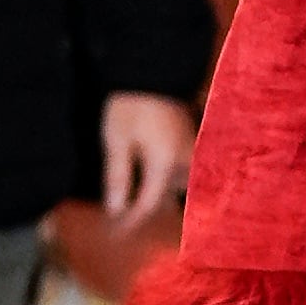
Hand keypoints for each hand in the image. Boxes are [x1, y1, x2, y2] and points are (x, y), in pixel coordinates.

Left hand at [100, 91, 194, 226]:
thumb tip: (115, 210)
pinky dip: (165, 187)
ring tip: (135, 207)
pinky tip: (148, 186)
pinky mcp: (191, 148)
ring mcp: (191, 156)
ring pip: (176, 192)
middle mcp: (184, 165)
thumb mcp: (116, 140)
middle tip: (124, 224)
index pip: (148, 206)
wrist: (153, 71)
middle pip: (167, 203)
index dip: (130, 223)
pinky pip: (181, 177)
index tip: (114, 233)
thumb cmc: (130, 105)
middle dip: (147, 217)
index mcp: (165, 165)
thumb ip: (117, 177)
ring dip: (158, 201)